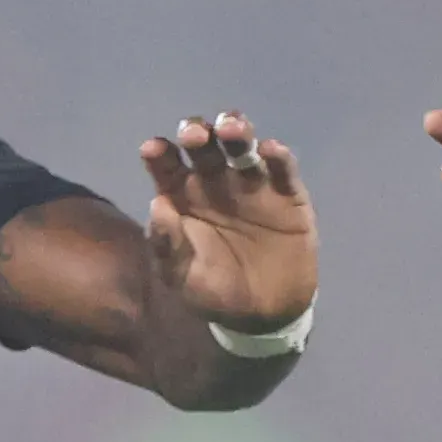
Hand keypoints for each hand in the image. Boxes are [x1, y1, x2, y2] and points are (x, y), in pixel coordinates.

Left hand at [130, 114, 313, 333]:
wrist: (263, 314)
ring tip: (231, 127)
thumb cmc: (214, 291)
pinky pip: (283, 170)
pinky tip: (271, 150)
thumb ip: (168, 244)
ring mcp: (252, 184)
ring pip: (243, 147)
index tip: (153, 149)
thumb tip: (157, 205)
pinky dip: (279, 157)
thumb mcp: (182, 277)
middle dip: (198, 132)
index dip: (159, 152)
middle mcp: (214, 182)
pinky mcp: (287, 194)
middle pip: (204, 146)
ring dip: (237, 131)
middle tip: (195, 135)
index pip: (167, 165)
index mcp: (182, 196)